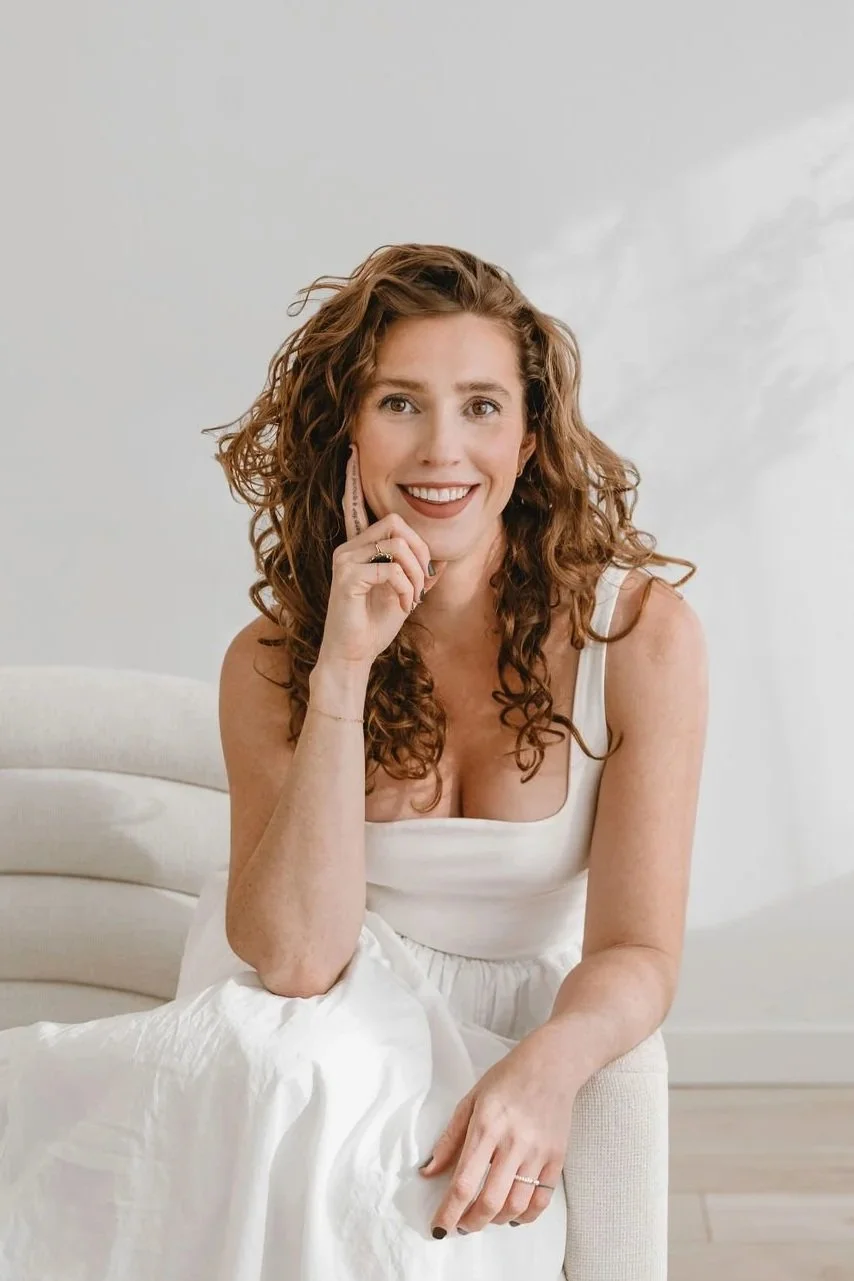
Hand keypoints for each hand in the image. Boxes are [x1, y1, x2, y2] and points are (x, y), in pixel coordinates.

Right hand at [317, 443, 446, 668]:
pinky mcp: (346, 577)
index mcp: (359, 546)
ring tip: (413, 596)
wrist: (354, 654)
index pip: (356, 505)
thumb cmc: (375, 624)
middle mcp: (348, 547)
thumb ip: (418, 572)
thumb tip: (439, 559)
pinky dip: (406, 588)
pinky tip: (403, 605)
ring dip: (416, 573)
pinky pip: (391, 568)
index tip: (351, 452)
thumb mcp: (405, 593)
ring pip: (397, 544)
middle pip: (396, 523)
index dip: (353, 480)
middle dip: (421, 551)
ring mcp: (344, 560)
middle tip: (422, 581)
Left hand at [420, 1024, 576, 1236]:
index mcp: (486, 1126)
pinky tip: (513, 1215)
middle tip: (462, 1225)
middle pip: (490, 1201)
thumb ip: (449, 1139)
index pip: (464, 1182)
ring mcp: (537, 1152)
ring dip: (496, 1220)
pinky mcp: (556, 1157)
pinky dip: (525, 1216)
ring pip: (516, 1205)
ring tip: (485, 1217)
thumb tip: (427, 1172)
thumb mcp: (470, 1100)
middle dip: (471, 1223)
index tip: (439, 1228)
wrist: (552, 1064)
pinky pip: (541, 1199)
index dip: (449, 1212)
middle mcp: (512, 1142)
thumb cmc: (507, 1079)